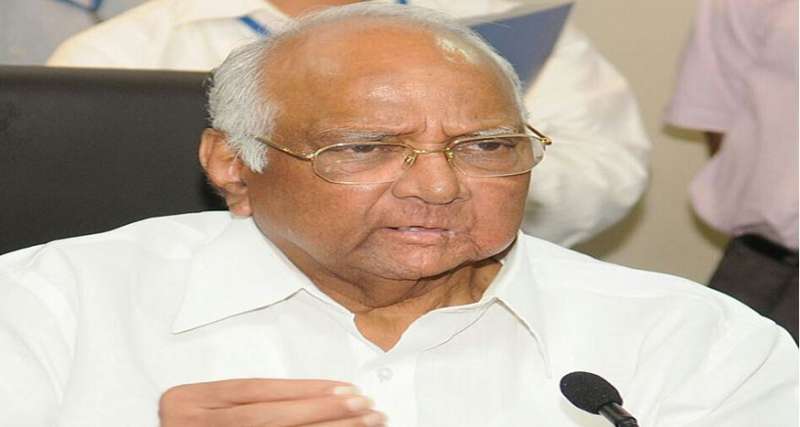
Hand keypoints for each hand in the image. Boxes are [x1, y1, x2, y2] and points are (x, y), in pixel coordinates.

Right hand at [159, 378, 385, 425]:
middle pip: (270, 418)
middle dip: (323, 410)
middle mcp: (191, 425)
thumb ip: (247, 402)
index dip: (303, 389)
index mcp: (188, 401)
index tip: (345, 388)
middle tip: (365, 406)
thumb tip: (320, 397)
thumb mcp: (205, 407)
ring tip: (364, 423)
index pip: (257, 391)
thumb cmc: (189, 424)